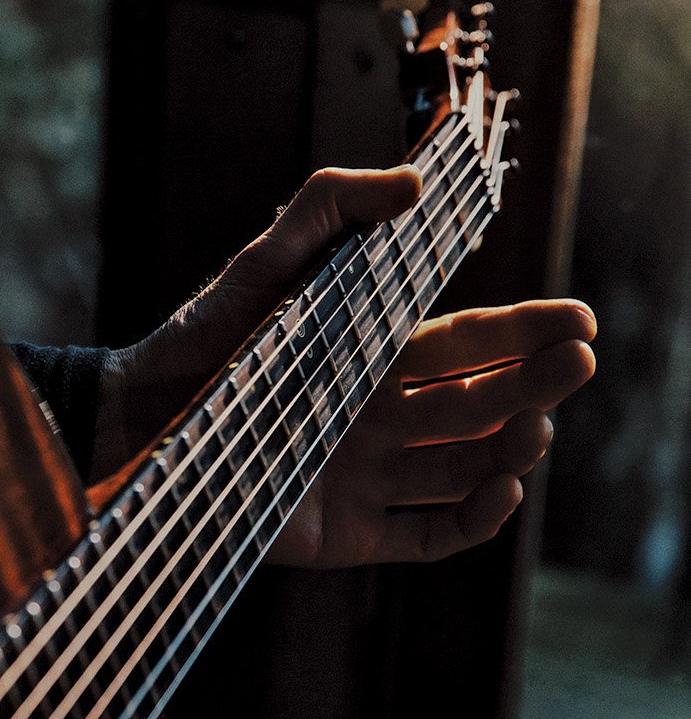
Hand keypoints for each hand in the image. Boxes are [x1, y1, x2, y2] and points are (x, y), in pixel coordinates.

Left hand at [93, 166, 595, 565]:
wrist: (138, 424)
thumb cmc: (201, 342)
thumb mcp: (262, 266)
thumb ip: (326, 211)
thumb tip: (413, 182)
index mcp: (376, 356)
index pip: (470, 344)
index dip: (526, 332)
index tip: (580, 320)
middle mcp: (383, 418)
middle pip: (480, 404)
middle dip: (535, 385)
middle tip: (579, 365)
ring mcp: (370, 478)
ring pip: (465, 468)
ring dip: (510, 448)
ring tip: (536, 428)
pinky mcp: (350, 536)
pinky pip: (429, 535)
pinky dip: (471, 520)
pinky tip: (500, 490)